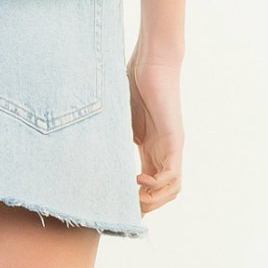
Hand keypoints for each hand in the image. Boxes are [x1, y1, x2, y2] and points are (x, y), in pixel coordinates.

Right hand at [126, 48, 183, 214]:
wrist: (152, 60)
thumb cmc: (135, 80)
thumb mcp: (120, 115)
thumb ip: (115, 133)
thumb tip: (92, 147)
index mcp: (150, 146)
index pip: (150, 184)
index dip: (136, 197)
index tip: (117, 203)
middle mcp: (163, 151)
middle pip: (162, 193)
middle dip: (144, 206)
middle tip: (123, 208)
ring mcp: (171, 147)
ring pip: (171, 189)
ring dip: (153, 201)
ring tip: (133, 199)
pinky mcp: (175, 141)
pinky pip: (173, 176)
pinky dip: (157, 186)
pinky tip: (138, 180)